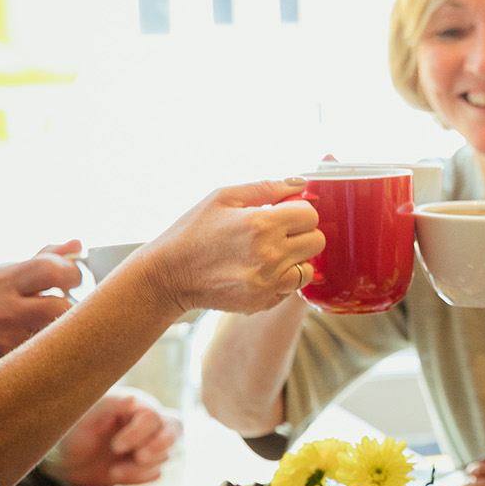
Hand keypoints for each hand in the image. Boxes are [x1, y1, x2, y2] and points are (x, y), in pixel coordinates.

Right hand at [0, 240, 83, 376]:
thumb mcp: (8, 276)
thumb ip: (44, 258)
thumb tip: (78, 243)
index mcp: (2, 278)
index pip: (50, 269)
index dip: (74, 273)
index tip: (76, 280)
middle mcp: (0, 306)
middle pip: (58, 304)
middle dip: (74, 305)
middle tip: (73, 306)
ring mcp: (2, 336)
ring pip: (56, 330)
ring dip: (66, 326)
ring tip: (60, 323)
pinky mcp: (7, 359)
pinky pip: (46, 350)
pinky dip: (53, 345)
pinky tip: (45, 342)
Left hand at [43, 388, 180, 485]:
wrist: (65, 458)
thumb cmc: (75, 428)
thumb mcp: (88, 412)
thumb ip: (112, 402)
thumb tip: (133, 399)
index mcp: (135, 405)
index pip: (153, 416)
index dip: (138, 433)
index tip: (116, 446)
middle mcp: (147, 423)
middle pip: (174, 428)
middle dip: (159, 446)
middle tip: (139, 457)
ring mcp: (148, 444)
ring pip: (164, 455)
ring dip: (139, 468)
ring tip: (113, 471)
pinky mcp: (144, 466)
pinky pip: (155, 473)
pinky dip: (137, 478)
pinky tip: (116, 475)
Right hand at [120, 179, 323, 316]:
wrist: (168, 275)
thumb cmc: (193, 232)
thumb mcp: (223, 197)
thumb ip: (266, 187)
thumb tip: (299, 184)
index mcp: (261, 224)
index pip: (310, 215)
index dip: (298, 210)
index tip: (283, 212)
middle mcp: (270, 256)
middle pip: (316, 241)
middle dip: (301, 232)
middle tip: (278, 231)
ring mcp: (268, 284)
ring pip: (308, 267)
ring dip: (295, 258)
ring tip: (269, 252)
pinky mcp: (263, 302)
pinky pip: (292, 288)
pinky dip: (283, 279)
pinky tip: (260, 270)